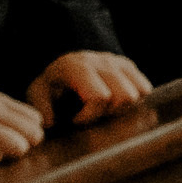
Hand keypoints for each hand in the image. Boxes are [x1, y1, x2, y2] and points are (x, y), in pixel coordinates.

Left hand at [26, 50, 151, 126]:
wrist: (63, 59)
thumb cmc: (51, 81)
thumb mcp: (37, 91)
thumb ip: (41, 106)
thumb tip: (51, 123)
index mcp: (78, 67)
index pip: (100, 97)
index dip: (88, 116)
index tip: (74, 120)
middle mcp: (102, 61)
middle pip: (124, 96)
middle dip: (108, 113)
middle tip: (90, 115)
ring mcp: (118, 62)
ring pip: (137, 93)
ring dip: (121, 107)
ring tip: (102, 108)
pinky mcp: (128, 66)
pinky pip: (144, 87)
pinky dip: (133, 98)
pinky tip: (114, 102)